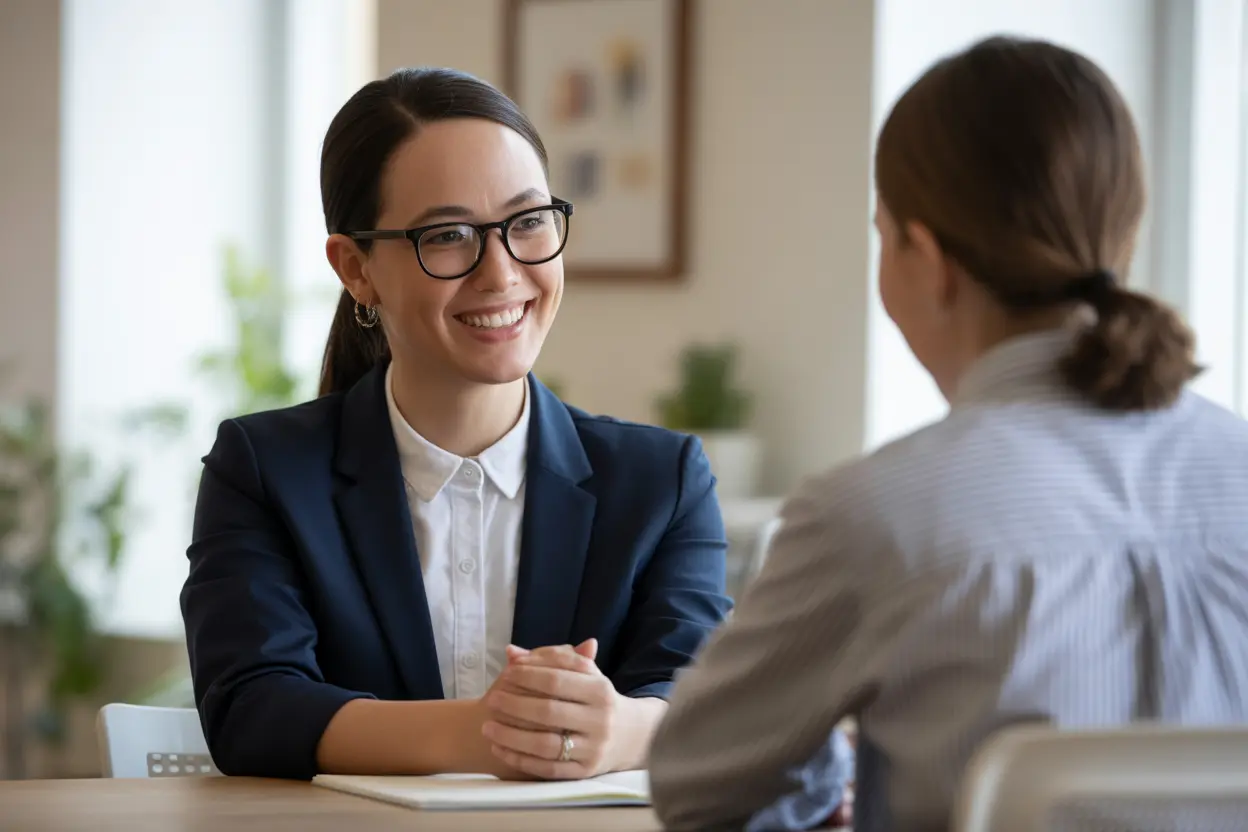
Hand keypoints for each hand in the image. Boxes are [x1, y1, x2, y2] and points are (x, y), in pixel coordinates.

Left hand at [482, 639, 626, 779]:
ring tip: (487, 727)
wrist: (631, 736)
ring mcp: (593, 749)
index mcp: (601, 690)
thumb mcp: (585, 675)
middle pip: (549, 711)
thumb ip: (551, 660)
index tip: (506, 672)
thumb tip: (512, 652)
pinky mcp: (584, 772)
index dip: (528, 675)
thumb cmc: (596, 699)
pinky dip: (520, 760)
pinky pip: (547, 769)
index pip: (557, 679)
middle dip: (515, 704)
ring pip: (545, 744)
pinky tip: (500, 749)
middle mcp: (600, 720)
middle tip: (492, 699)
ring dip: (511, 736)